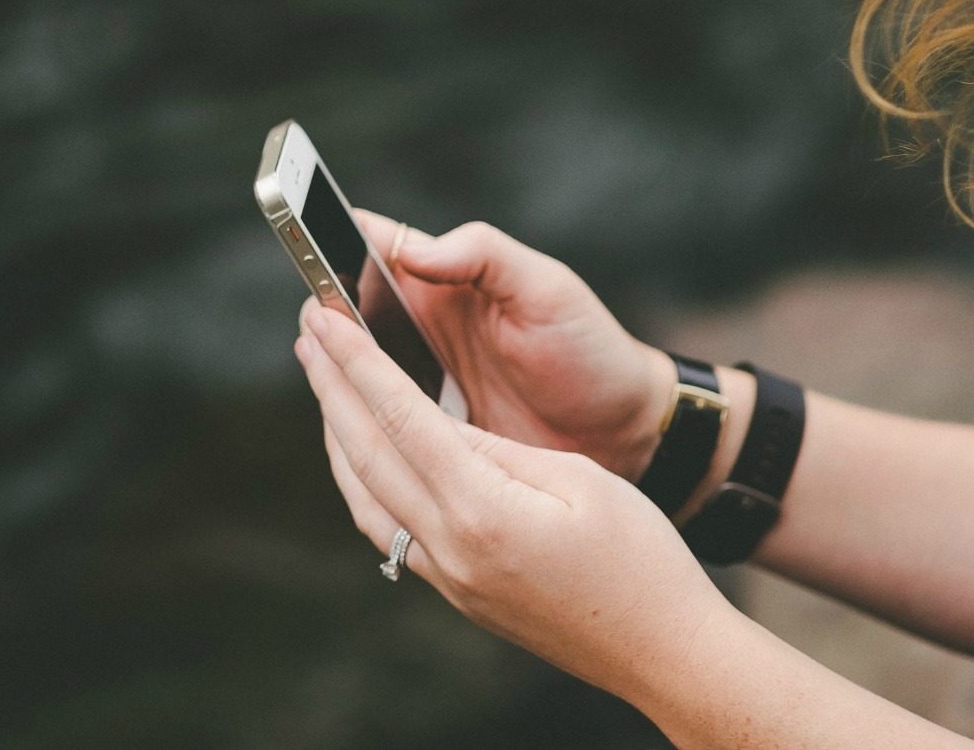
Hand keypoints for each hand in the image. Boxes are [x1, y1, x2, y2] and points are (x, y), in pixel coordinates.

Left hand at [294, 307, 729, 695]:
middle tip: (308, 332)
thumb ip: (498, 451)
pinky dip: (364, 481)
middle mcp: (451, 551)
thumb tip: (435, 428)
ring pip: (367, 498)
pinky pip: (389, 529)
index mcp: (484, 512)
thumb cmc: (642, 561)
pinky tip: (366, 457)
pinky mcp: (458, 594)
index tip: (325, 320)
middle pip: (368, 457)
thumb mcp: (580, 480)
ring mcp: (449, 580)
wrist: (664, 653)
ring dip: (339, 436)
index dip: (358, 364)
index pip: (400, 421)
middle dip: (332, 389)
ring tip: (326, 385)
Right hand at [334, 211, 675, 478]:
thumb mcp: (546, 289)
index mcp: (445, 283)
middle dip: (324, 314)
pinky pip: (379, 427)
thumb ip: (482, 255)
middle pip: (349, 313)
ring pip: (355, 374)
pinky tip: (348, 428)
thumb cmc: (590, 350)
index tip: (306, 238)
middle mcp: (423, 330)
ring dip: (334, 372)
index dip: (334, 238)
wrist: (626, 433)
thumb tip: (410, 249)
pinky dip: (359, 425)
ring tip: (321, 371)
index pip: (373, 247)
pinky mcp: (430, 436)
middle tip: (315, 327)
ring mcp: (422, 386)